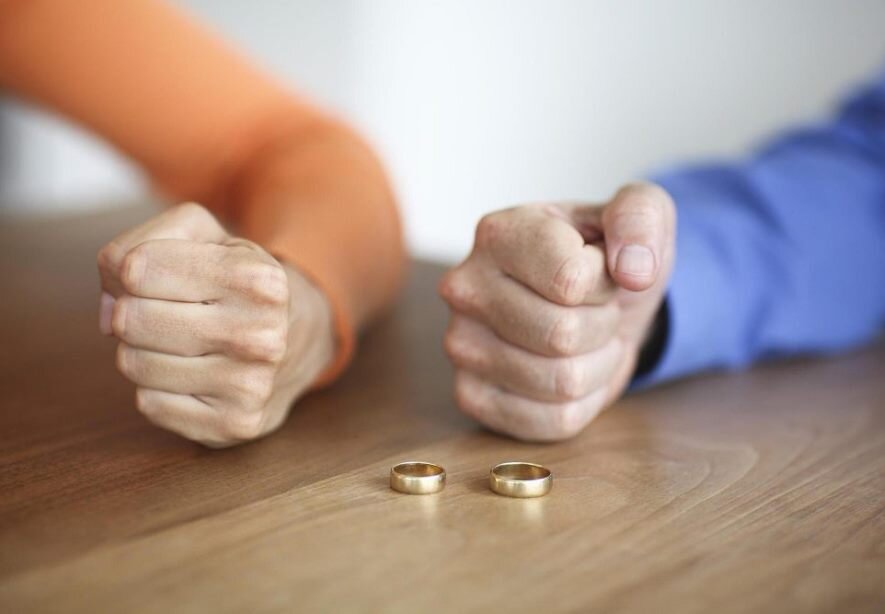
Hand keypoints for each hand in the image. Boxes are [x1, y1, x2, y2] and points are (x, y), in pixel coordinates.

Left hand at [97, 203, 333, 446]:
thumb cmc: (236, 283)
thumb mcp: (204, 236)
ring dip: (142, 351)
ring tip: (180, 343)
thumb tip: (109, 314)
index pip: (135, 268)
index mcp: (258, 278)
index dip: (134, 270)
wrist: (299, 339)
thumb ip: (138, 244)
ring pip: (134, 364)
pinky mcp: (237, 424)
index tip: (163, 275)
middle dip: (134, 312)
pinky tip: (193, 375)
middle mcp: (263, 334)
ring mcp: (252, 385)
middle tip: (167, 312)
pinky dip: (158, 388)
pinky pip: (150, 404)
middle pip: (130, 318)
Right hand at [439, 183, 674, 440]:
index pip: (571, 281)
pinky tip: (571, 370)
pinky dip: (582, 404)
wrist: (592, 302)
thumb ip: (642, 217)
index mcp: (499, 233)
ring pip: (561, 382)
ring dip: (596, 365)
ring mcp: (460, 345)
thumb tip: (635, 269)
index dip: (606, 284)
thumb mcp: (640, 215)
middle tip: (596, 310)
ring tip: (587, 338)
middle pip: (563, 336)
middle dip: (603, 327)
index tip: (601, 271)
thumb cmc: (608, 257)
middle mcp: (465, 288)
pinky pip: (552, 421)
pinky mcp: (470, 395)